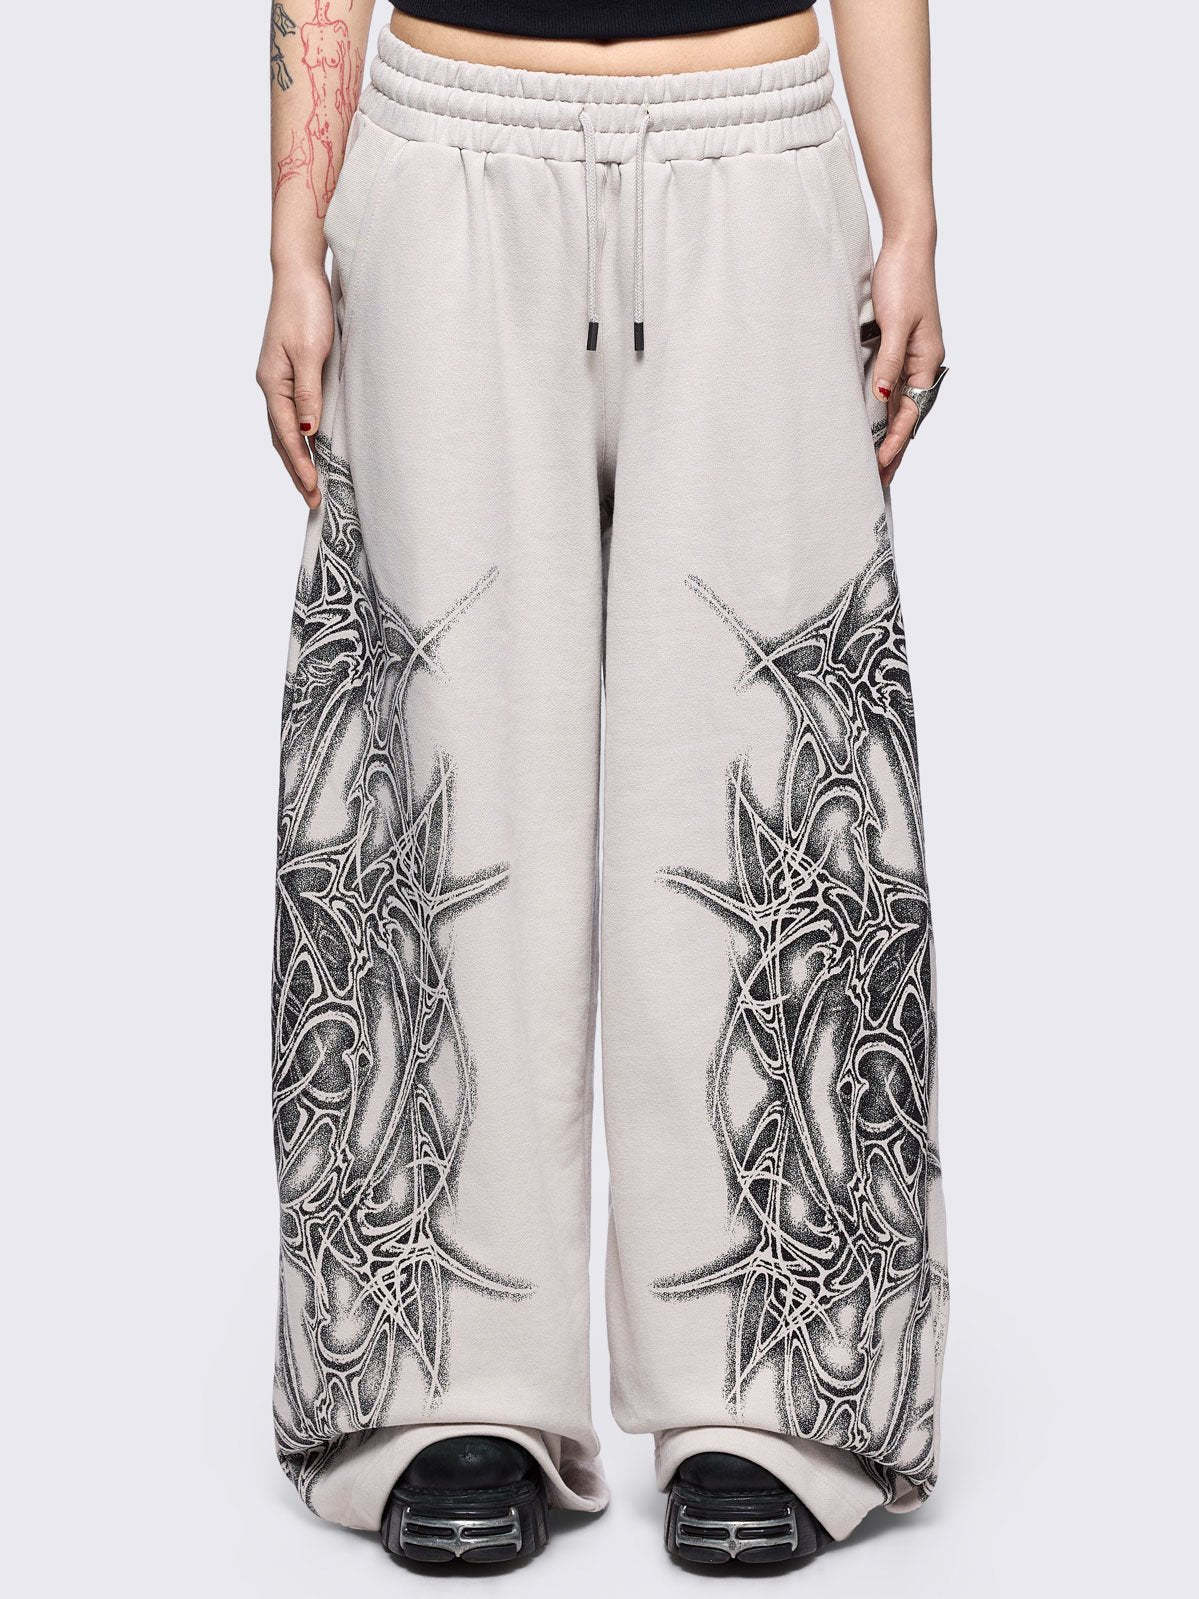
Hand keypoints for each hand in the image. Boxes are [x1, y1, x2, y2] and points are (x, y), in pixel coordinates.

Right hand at [256, 264, 333, 508]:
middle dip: (296, 470)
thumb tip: (307, 431)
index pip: (287, 435)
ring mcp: (278, 378)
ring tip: (309, 484)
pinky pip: (291, 413)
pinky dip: (299, 436)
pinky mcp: (289, 371)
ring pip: (284, 428)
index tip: (313, 490)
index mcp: (272, 383)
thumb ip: (309, 393)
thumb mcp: (310, 353)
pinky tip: (309, 447)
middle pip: (281, 438)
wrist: (299, 274)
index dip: (300, 464)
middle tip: (312, 501)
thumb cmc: (305, 308)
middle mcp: (271, 384)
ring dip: (296, 457)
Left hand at [870, 237, 944, 486]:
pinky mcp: (898, 346)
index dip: (894, 442)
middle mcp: (922, 363)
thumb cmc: (904, 279)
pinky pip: (891, 386)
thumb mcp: (895, 323)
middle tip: (879, 480)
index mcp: (927, 361)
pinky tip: (871, 423)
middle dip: (893, 448)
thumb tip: (882, 398)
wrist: (907, 246)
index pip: (910, 414)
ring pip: (899, 405)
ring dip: (887, 432)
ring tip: (874, 461)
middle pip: (907, 416)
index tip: (880, 466)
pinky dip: (882, 409)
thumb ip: (888, 362)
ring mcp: (911, 356)